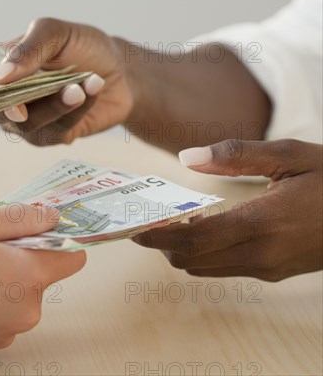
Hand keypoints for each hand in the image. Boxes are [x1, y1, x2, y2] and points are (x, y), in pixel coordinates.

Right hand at [0, 18, 132, 144]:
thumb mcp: (54, 33)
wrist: (120, 69)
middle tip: (28, 102)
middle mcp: (5, 98)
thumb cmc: (81, 46)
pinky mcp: (52, 135)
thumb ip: (26, 50)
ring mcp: (27, 120)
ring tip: (82, 84)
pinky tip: (92, 89)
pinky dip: (76, 109)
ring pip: (27, 124)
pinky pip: (57, 129)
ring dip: (56, 104)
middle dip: (11, 108)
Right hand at [0, 204, 85, 357]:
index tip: (41, 227)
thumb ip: (22, 218)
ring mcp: (5, 331)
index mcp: (29, 277)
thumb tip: (53, 217)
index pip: (73, 257)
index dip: (60, 237)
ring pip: (17, 292)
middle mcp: (26, 311)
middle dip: (19, 254)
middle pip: (41, 274)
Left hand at [133, 139, 322, 281]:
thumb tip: (187, 157)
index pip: (194, 240)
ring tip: (172, 223)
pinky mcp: (273, 272)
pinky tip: (203, 230)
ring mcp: (268, 267)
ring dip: (182, 250)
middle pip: (192, 259)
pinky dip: (203, 254)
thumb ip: (237, 154)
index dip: (159, 237)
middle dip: (164, 244)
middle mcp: (261, 253)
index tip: (133, 229)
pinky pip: (224, 269)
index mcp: (263, 223)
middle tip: (147, 222)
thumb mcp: (291, 155)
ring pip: (206, 268)